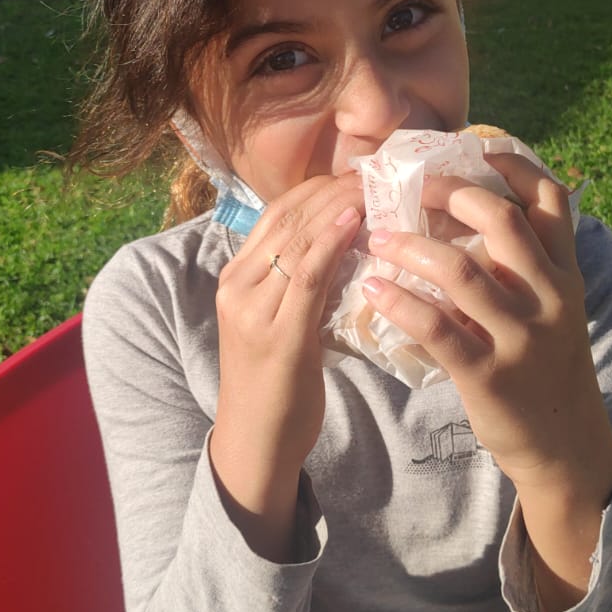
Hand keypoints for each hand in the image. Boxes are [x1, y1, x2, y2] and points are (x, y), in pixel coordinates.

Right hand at [210, 172, 363, 558]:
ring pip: (297, 238)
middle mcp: (237, 285)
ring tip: (375, 184)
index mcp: (235, 278)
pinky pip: (307, 274)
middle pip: (287, 217)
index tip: (358, 173)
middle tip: (376, 169)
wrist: (256, 442)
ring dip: (338, 205)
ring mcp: (253, 308)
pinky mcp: (277, 334)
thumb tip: (346, 247)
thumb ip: (303, 284)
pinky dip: (331, 241)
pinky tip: (356, 220)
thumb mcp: (283, 322)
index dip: (318, 188)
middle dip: (333, 188)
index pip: (277, 214)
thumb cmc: (276, 386)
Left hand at [363, 153, 611, 502]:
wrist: (565, 445)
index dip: (515, 167)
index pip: (552, 201)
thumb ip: (530, 266)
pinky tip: (374, 288)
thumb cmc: (547, 366)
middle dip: (448, 194)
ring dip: (410, 246)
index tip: (475, 150)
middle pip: (501, 221)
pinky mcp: (489, 375)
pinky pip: (437, 327)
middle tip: (408, 190)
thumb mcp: (556, 309)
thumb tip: (479, 209)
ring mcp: (520, 337)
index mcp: (566, 275)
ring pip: (460, 271)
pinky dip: (400, 302)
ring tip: (377, 238)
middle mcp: (549, 298)